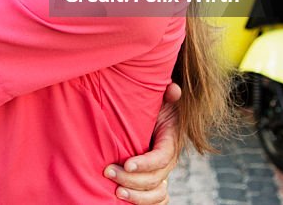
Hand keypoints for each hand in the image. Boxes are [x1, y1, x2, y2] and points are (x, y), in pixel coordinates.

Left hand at [104, 82, 181, 202]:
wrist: (149, 120)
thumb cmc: (150, 108)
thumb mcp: (159, 100)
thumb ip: (166, 95)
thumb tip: (173, 89)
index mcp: (170, 142)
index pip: (162, 157)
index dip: (146, 163)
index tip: (127, 164)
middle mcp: (168, 162)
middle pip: (156, 179)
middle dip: (132, 179)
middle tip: (108, 172)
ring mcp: (162, 174)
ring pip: (157, 194)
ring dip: (137, 196)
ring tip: (116, 192)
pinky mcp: (155, 183)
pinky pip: (157, 201)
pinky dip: (144, 204)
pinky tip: (125, 202)